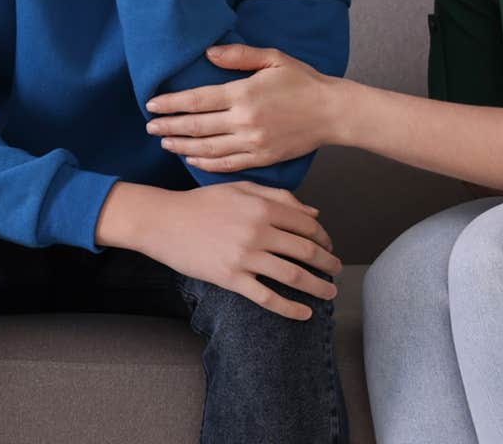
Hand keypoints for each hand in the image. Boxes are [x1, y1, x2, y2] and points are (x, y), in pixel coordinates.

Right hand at [105, 181, 341, 320]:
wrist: (164, 222)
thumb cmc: (202, 203)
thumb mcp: (240, 188)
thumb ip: (279, 197)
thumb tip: (314, 214)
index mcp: (263, 207)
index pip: (307, 225)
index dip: (325, 238)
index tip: (330, 247)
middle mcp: (258, 231)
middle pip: (306, 251)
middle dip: (328, 264)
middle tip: (337, 271)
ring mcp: (245, 257)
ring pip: (293, 276)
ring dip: (317, 287)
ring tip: (329, 293)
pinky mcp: (231, 278)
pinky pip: (267, 297)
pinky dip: (290, 308)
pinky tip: (304, 314)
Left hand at [145, 45, 340, 171]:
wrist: (332, 112)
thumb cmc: (303, 81)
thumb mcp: (273, 58)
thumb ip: (239, 55)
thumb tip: (208, 54)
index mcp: (244, 94)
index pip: (197, 100)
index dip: (170, 103)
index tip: (151, 105)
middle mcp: (244, 121)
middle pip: (196, 126)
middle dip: (169, 126)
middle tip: (149, 127)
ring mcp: (253, 143)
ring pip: (207, 148)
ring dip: (182, 146)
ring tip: (164, 143)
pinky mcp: (262, 158)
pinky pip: (227, 165)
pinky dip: (206, 164)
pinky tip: (192, 159)